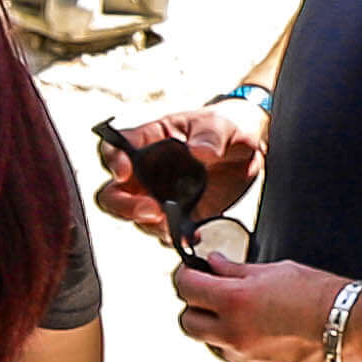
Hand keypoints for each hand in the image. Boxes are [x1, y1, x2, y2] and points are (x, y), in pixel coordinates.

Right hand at [88, 101, 265, 239]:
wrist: (248, 151)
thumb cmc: (225, 127)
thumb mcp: (221, 124)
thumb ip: (210, 135)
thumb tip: (200, 150)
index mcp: (148, 141)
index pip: (115, 149)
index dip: (113, 161)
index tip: (124, 171)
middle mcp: (145, 172)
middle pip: (113, 194)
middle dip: (125, 207)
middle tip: (150, 211)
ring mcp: (159, 196)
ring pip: (136, 218)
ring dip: (152, 225)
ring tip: (176, 226)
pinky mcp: (177, 215)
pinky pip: (165, 232)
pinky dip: (176, 238)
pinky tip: (195, 235)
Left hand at [170, 253, 357, 361]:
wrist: (358, 329)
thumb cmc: (324, 295)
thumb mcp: (278, 271)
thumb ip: (237, 271)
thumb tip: (212, 264)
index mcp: (234, 301)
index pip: (186, 287)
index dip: (187, 276)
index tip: (193, 272)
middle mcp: (233, 334)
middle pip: (188, 322)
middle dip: (196, 306)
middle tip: (213, 295)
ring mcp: (245, 359)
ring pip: (211, 345)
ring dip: (218, 330)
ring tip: (246, 316)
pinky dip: (240, 350)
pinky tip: (262, 337)